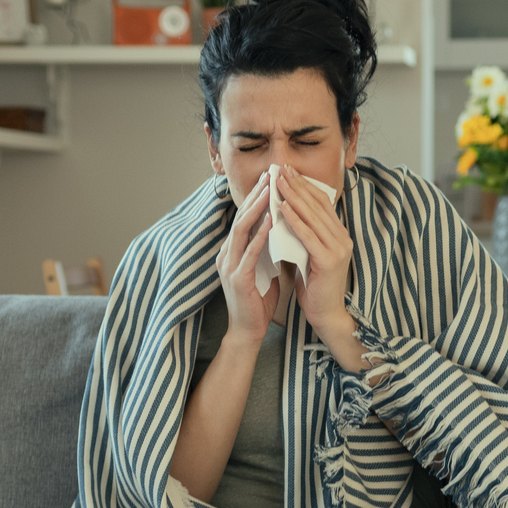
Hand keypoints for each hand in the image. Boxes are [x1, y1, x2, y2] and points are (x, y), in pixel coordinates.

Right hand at [218, 171, 277, 345]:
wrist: (248, 331)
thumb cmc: (258, 300)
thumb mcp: (263, 268)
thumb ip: (266, 249)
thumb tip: (280, 228)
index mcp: (233, 252)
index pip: (244, 218)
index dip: (255, 198)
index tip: (270, 180)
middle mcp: (227, 255)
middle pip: (240, 218)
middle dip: (255, 196)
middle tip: (269, 176)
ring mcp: (229, 266)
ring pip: (240, 230)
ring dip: (255, 209)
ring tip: (269, 192)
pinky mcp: (237, 279)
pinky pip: (249, 252)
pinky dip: (259, 235)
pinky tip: (270, 222)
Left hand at [273, 166, 364, 370]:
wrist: (326, 314)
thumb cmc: (314, 286)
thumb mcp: (308, 253)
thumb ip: (304, 235)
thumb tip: (285, 212)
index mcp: (339, 235)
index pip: (321, 203)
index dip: (305, 185)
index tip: (288, 171)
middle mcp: (342, 238)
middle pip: (318, 205)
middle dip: (297, 185)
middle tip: (281, 169)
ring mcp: (338, 248)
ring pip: (313, 216)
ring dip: (294, 196)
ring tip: (278, 182)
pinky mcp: (329, 260)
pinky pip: (308, 235)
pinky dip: (295, 219)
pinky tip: (282, 207)